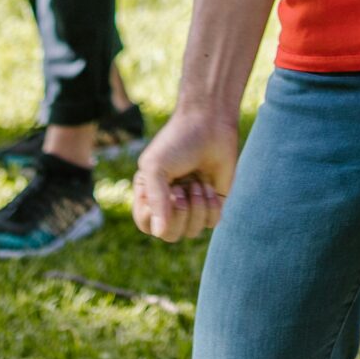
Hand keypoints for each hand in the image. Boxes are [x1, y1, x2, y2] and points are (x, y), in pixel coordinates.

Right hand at [130, 106, 238, 241]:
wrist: (210, 123)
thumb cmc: (177, 142)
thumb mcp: (155, 167)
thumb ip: (156, 201)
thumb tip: (159, 233)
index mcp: (148, 194)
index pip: (146, 225)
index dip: (155, 215)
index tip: (165, 191)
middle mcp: (169, 203)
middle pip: (170, 235)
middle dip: (179, 213)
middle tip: (183, 187)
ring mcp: (191, 205)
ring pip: (192, 232)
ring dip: (197, 206)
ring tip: (197, 183)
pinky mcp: (213, 203)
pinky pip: (211, 223)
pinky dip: (212, 206)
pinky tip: (210, 186)